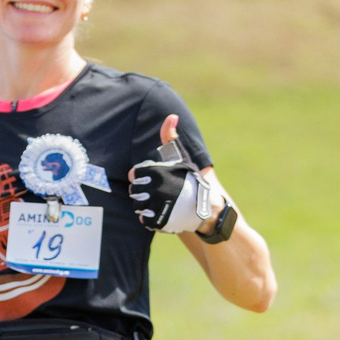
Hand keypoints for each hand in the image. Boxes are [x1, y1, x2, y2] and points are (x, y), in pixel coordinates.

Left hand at [127, 115, 223, 233]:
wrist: (206, 207)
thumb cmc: (190, 179)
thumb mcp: (181, 157)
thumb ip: (171, 138)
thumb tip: (171, 117)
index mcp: (157, 173)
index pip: (133, 175)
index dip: (142, 177)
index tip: (155, 179)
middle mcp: (155, 190)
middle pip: (134, 191)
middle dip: (143, 192)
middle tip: (159, 192)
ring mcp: (156, 207)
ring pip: (137, 207)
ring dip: (146, 206)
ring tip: (161, 202)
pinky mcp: (158, 222)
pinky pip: (143, 221)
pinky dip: (150, 219)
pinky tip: (162, 213)